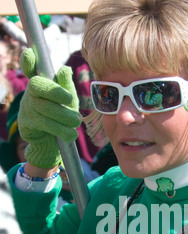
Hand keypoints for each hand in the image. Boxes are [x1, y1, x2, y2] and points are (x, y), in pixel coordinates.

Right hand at [19, 48, 80, 168]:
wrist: (52, 141)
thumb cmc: (60, 114)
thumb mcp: (68, 100)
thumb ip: (66, 86)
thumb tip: (65, 69)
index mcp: (40, 82)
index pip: (30, 69)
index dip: (28, 61)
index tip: (29, 53)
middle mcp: (30, 92)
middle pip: (39, 86)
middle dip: (57, 93)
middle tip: (72, 101)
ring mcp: (26, 107)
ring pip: (45, 107)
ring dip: (64, 116)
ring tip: (76, 123)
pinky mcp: (26, 123)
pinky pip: (45, 124)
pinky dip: (61, 130)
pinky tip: (71, 135)